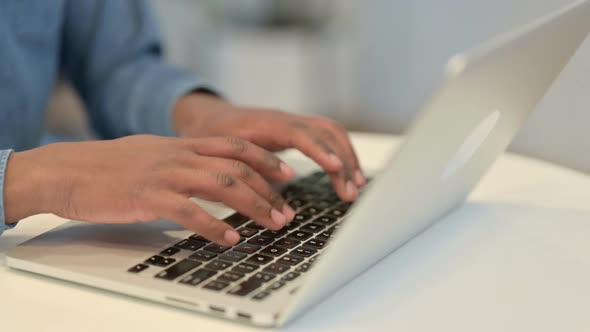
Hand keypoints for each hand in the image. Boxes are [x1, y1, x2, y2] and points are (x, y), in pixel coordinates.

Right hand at [4, 135, 295, 245]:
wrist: (66, 169)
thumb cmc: (108, 166)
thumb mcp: (152, 154)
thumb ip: (182, 160)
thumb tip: (208, 172)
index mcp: (182, 145)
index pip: (235, 146)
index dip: (266, 159)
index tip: (287, 174)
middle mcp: (179, 155)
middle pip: (237, 167)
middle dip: (269, 190)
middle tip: (287, 212)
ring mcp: (165, 174)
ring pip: (223, 185)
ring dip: (254, 207)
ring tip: (273, 225)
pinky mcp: (148, 196)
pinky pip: (190, 211)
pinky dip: (215, 226)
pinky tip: (231, 238)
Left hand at [173, 93, 365, 200]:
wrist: (208, 116)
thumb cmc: (212, 136)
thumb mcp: (221, 153)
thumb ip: (246, 167)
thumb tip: (271, 192)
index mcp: (265, 123)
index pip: (300, 133)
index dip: (320, 150)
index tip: (336, 169)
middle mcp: (285, 119)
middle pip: (325, 131)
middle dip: (343, 160)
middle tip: (351, 192)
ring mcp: (293, 122)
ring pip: (331, 133)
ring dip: (348, 158)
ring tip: (356, 187)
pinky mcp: (298, 130)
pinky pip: (326, 137)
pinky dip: (340, 155)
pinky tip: (346, 175)